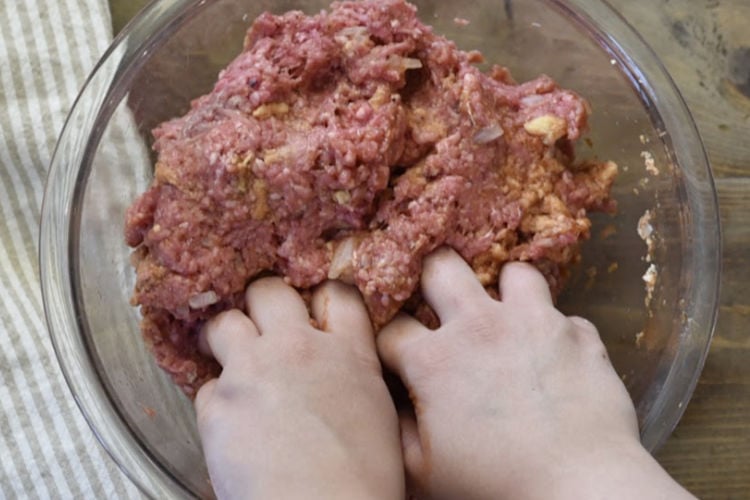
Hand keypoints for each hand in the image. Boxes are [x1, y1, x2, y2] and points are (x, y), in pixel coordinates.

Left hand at [195, 278, 403, 499]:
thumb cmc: (361, 480)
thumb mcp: (378, 412)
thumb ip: (355, 373)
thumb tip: (338, 365)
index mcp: (348, 352)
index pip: (335, 294)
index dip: (319, 297)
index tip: (310, 310)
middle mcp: (298, 349)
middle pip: (269, 292)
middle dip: (261, 301)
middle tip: (259, 322)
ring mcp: (253, 371)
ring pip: (224, 324)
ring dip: (225, 336)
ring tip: (228, 357)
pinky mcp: (218, 404)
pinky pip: (208, 387)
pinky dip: (217, 400)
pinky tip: (231, 423)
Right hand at [377, 247, 694, 499]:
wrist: (578, 488)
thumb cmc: (496, 485)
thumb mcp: (424, 472)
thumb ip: (398, 430)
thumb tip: (394, 404)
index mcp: (434, 360)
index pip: (391, 326)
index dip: (388, 335)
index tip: (397, 346)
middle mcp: (479, 326)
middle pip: (440, 266)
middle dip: (432, 278)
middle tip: (441, 301)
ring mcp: (533, 323)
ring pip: (513, 273)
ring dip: (505, 292)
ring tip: (508, 317)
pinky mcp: (576, 334)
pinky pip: (563, 315)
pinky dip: (554, 330)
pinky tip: (553, 355)